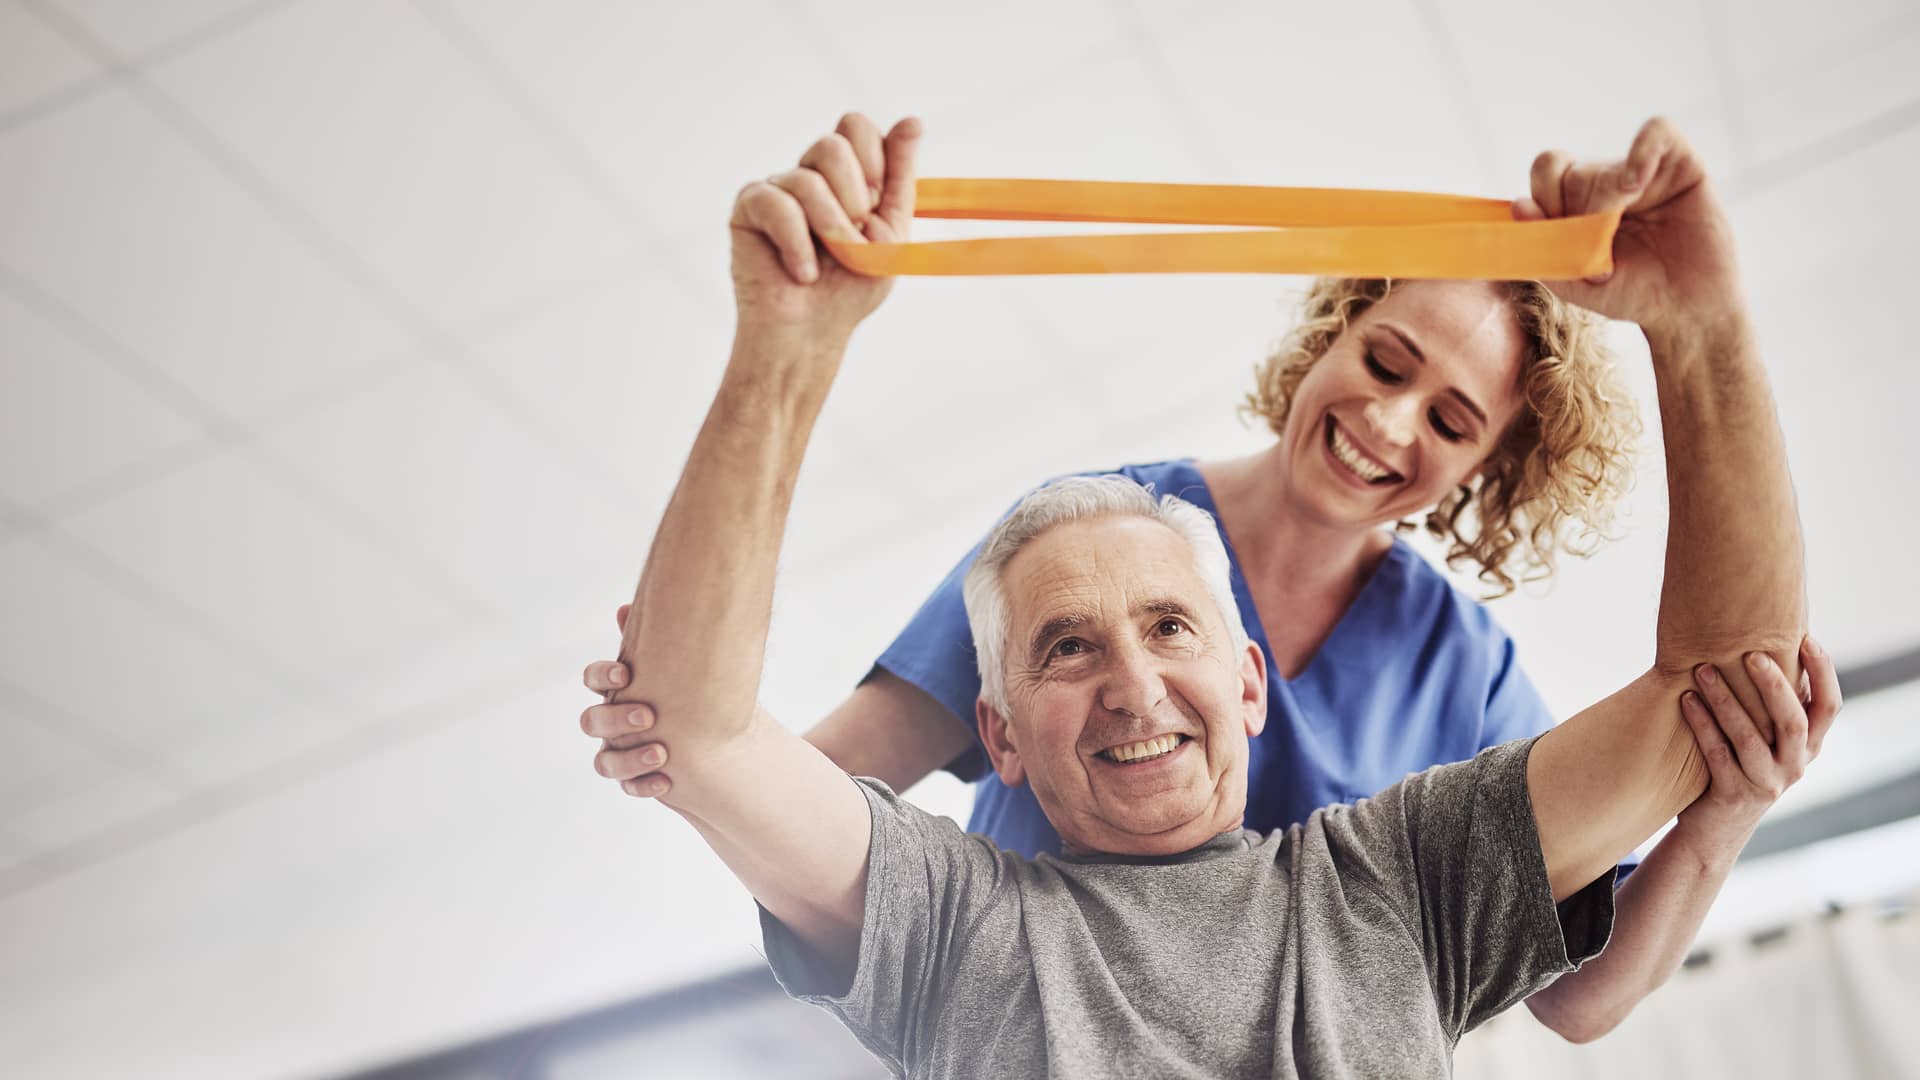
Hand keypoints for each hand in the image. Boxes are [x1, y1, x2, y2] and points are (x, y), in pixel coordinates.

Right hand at [580, 603, 670, 798]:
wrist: (718, 728)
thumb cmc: (689, 687)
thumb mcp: (678, 662)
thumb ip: (655, 639)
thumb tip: (625, 607)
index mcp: (617, 689)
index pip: (593, 678)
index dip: (602, 676)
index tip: (626, 673)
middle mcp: (610, 722)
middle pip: (592, 722)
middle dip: (617, 719)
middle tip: (649, 716)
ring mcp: (618, 751)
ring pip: (604, 761)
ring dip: (629, 758)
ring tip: (663, 753)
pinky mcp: (633, 778)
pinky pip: (627, 787)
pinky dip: (643, 785)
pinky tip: (667, 780)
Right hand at [730, 113, 922, 347]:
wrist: (812, 333)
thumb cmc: (850, 289)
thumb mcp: (891, 232)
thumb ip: (901, 177)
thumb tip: (913, 120)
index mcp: (845, 175)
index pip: (856, 127)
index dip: (872, 159)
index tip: (876, 204)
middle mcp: (810, 175)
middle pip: (832, 144)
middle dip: (854, 198)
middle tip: (853, 238)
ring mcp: (777, 189)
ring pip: (807, 179)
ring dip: (830, 228)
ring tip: (828, 263)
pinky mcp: (748, 208)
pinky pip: (776, 204)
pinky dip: (797, 243)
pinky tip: (802, 273)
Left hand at [1512, 117, 1744, 340]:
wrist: (1688, 307)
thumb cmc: (1632, 294)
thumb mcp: (1577, 284)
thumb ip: (1544, 251)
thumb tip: (1520, 205)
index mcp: (1576, 204)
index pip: (1546, 172)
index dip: (1545, 196)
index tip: (1560, 230)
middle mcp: (1606, 183)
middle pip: (1570, 173)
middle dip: (1578, 212)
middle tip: (1601, 244)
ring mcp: (1643, 171)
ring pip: (1605, 165)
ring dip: (1606, 198)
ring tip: (1622, 221)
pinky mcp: (1681, 164)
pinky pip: (1658, 130)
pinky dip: (1643, 148)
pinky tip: (1638, 182)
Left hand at [1672, 636, 1841, 856]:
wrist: (1715, 830)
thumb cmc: (1738, 767)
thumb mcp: (1764, 739)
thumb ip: (1769, 706)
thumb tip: (1758, 644)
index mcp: (1808, 746)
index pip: (1829, 707)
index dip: (1824, 673)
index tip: (1808, 638)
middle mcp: (1795, 765)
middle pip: (1794, 721)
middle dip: (1774, 685)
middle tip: (1750, 653)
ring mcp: (1767, 783)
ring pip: (1750, 737)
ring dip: (1726, 700)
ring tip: (1703, 670)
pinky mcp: (1734, 795)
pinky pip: (1717, 754)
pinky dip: (1701, 724)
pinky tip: (1685, 699)